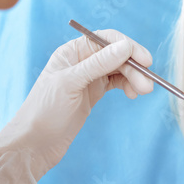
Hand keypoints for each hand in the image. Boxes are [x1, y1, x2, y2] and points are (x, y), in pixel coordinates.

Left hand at [0, 30, 153, 183]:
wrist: (36, 144)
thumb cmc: (46, 111)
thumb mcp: (72, 83)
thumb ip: (99, 64)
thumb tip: (126, 46)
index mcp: (73, 51)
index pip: (106, 39)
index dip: (128, 46)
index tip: (145, 60)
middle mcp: (82, 60)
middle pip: (116, 55)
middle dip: (134, 68)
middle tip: (147, 85)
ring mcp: (89, 77)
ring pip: (119, 69)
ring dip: (134, 78)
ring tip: (143, 92)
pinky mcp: (94, 92)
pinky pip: (117, 82)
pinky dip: (127, 86)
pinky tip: (133, 94)